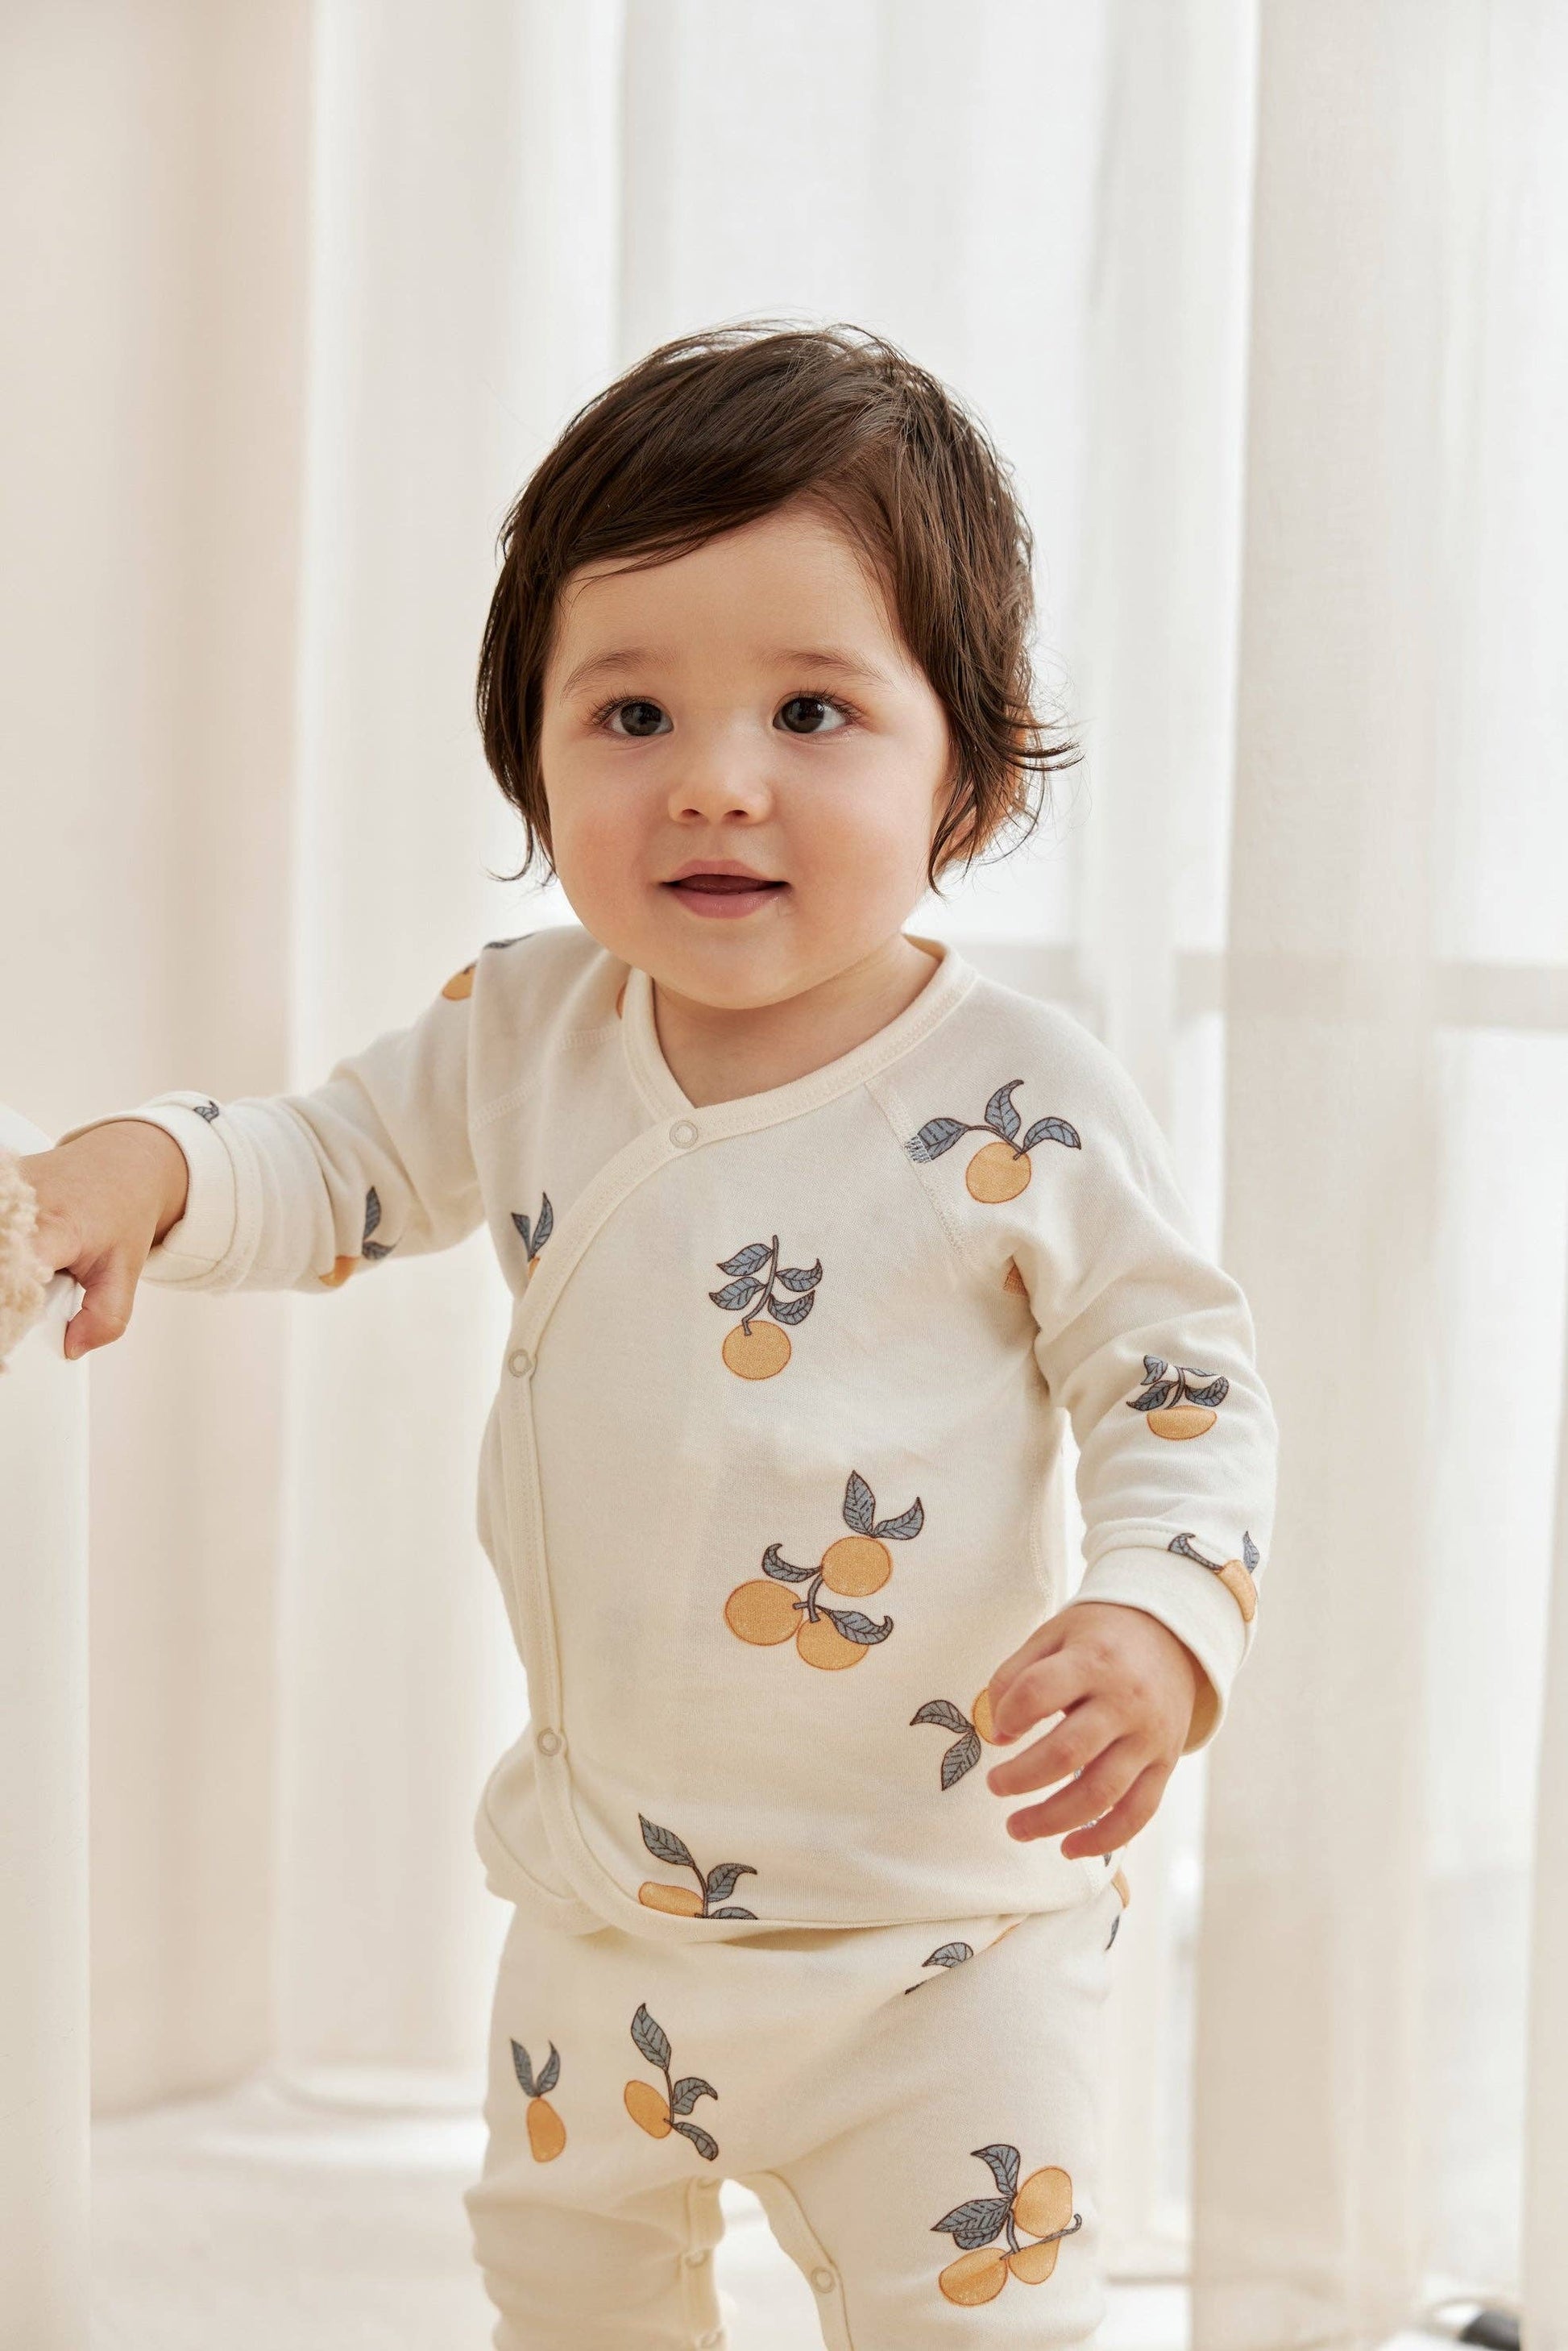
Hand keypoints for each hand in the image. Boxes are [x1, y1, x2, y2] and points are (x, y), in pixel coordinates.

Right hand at [18, 1122, 190, 1358]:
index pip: (13, 1273)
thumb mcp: (125, 1271)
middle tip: (19, 1304)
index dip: (8, 1304)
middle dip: (6, 1290)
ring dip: (5, 1268)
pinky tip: (13, 1254)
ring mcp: (4, 1191)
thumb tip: (73, 1347)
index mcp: (56, 1229)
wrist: (121, 1164)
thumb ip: (106, 1316)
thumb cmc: (122, 1213)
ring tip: (20, 1277)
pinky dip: (2, 1245)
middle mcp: (22, 1206)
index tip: (11, 1327)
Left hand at [982, 1601, 1205, 1856]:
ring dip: (1052, 1820)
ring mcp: (1149, 1737)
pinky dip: (1103, 1839)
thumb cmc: (1100, 1638)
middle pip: (1068, 1752)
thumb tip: (994, 1730)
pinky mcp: (1165, 1764)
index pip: (1038, 1691)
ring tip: (1015, 1828)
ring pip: (1101, 1793)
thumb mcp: (1055, 1634)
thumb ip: (1017, 1673)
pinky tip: (1068, 1848)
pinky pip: (1138, 1812)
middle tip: (994, 1786)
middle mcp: (1125, 1701)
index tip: (998, 1729)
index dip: (1008, 1715)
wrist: (1174, 1637)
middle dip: (1021, 1778)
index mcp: (1093, 1660)